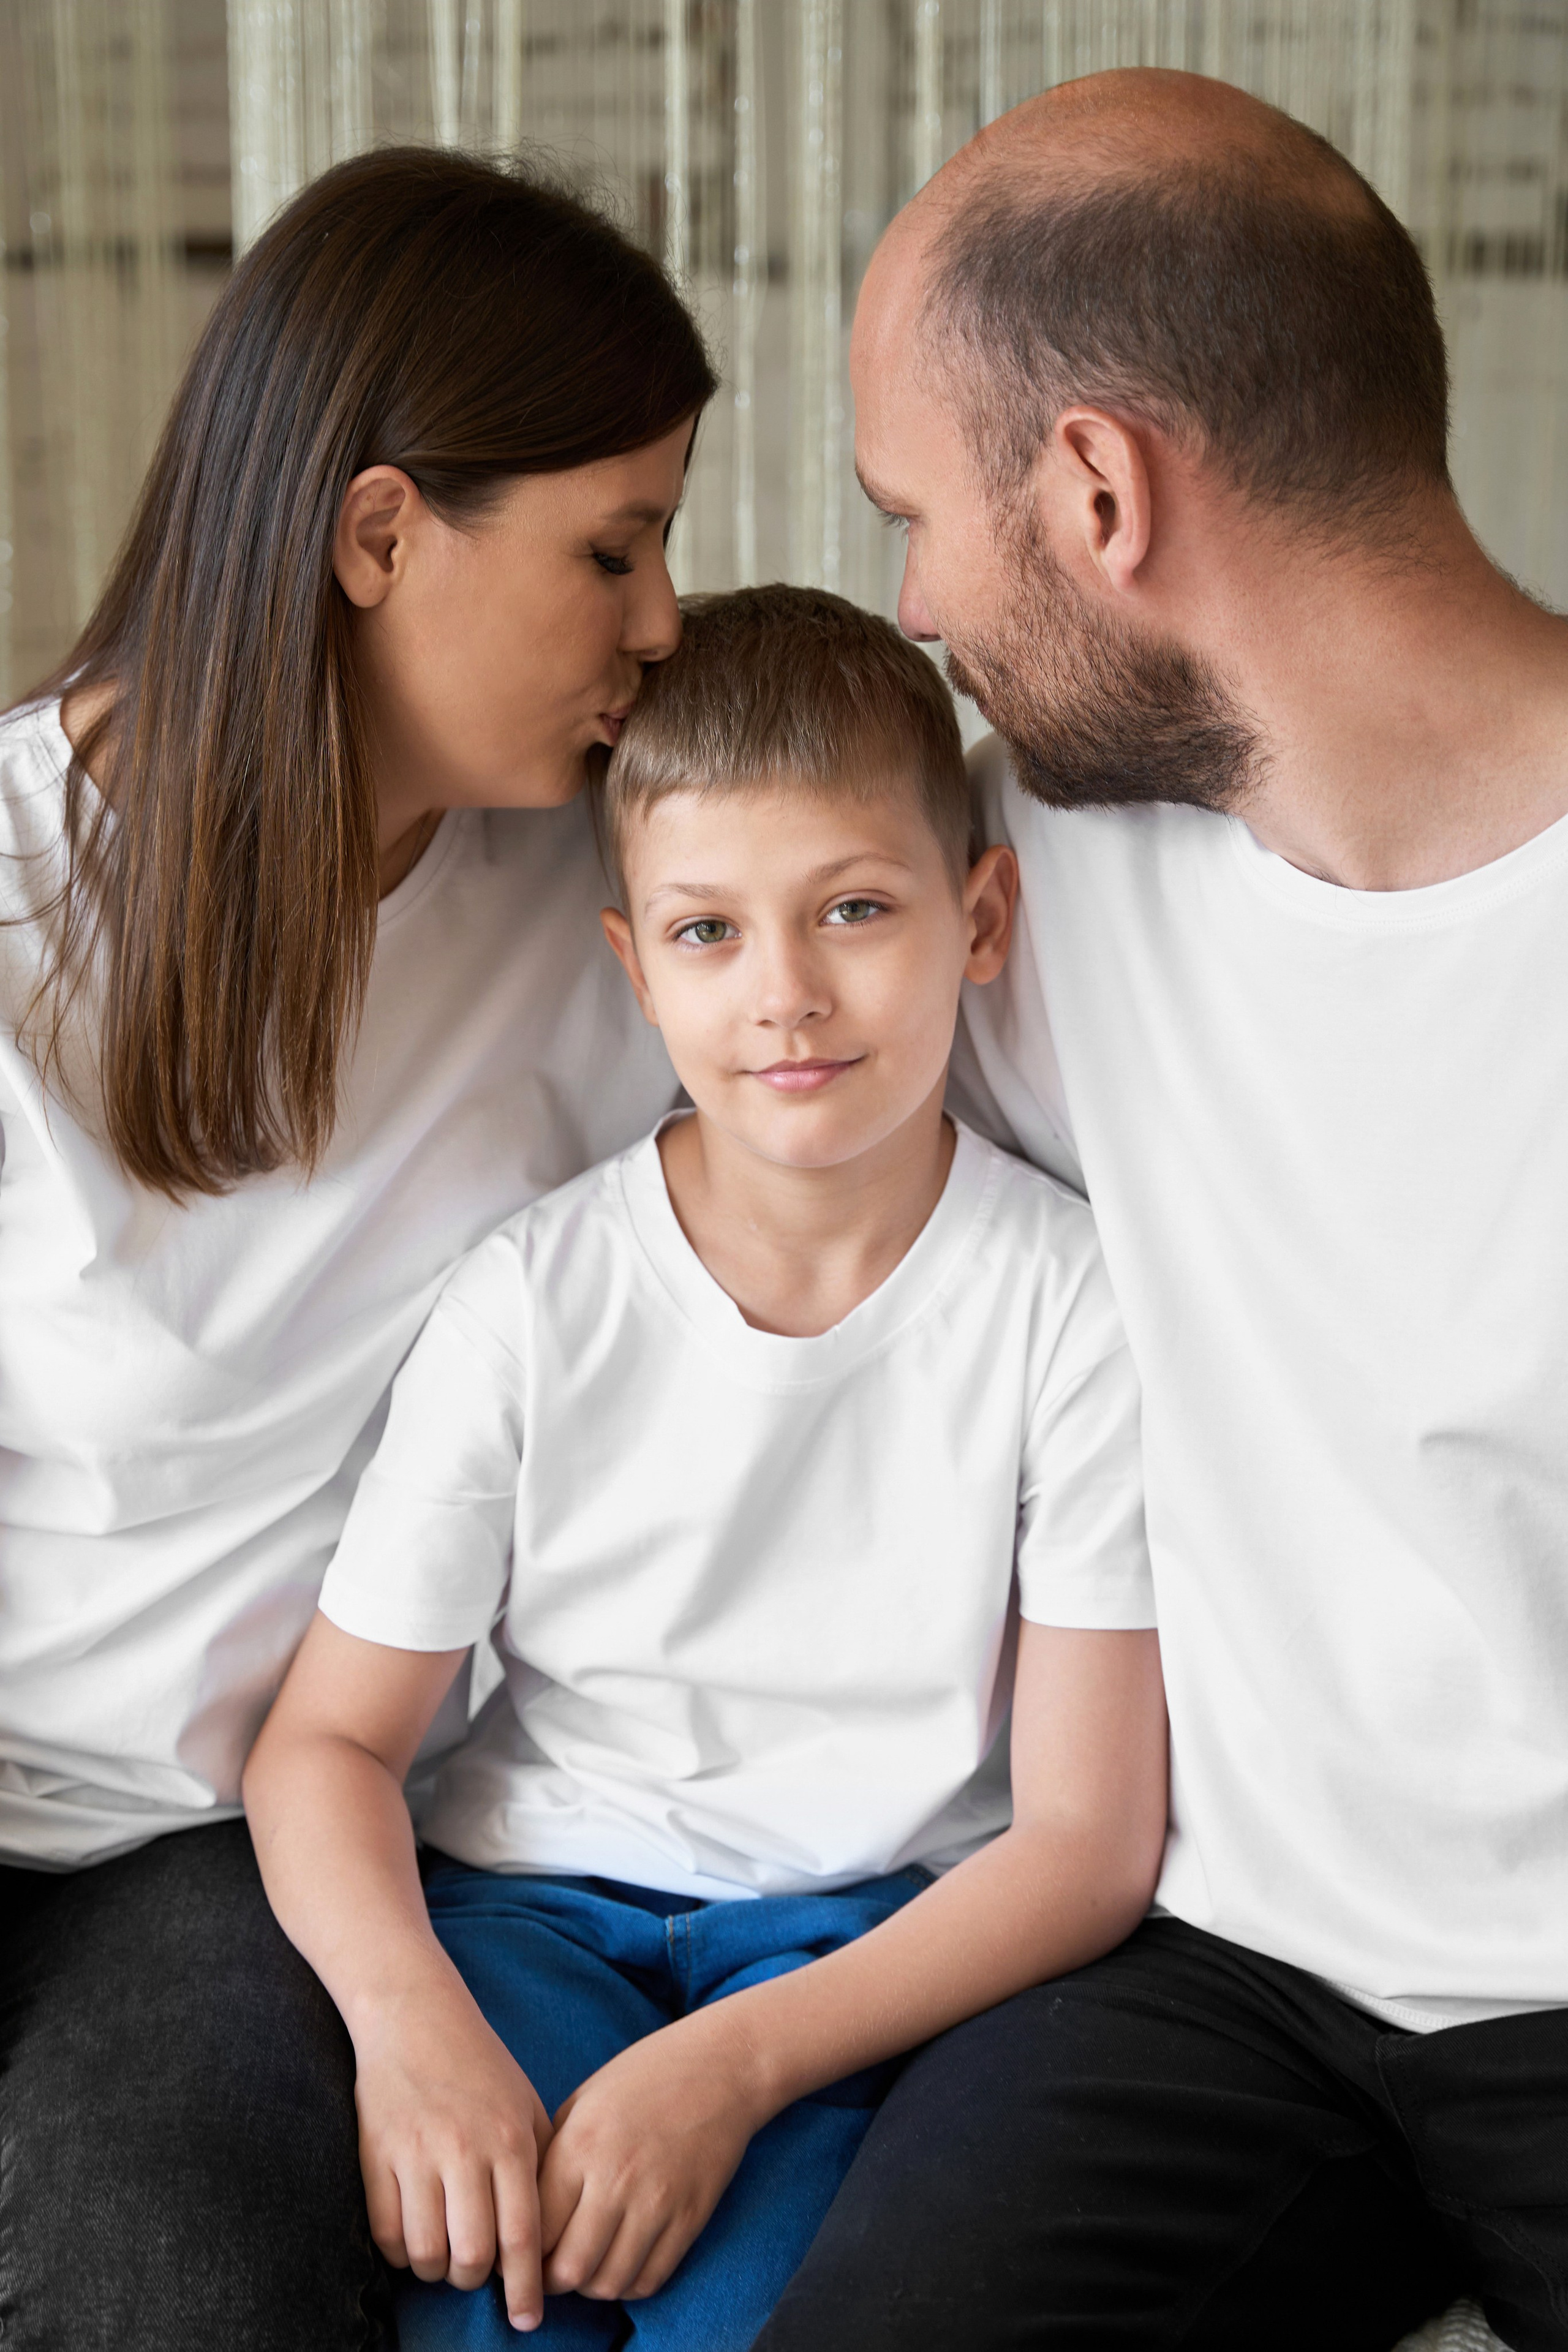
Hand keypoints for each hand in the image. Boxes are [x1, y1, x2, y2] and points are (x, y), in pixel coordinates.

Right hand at [353, 1983, 554, 2332]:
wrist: (416, 2016)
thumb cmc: (480, 2067)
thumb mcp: (527, 2105)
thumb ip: (540, 2166)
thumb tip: (546, 2239)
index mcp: (511, 2140)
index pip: (522, 2238)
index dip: (525, 2291)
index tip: (528, 2321)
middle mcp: (465, 2150)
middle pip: (472, 2256)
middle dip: (475, 2280)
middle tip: (476, 2272)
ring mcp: (416, 2153)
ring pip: (426, 2253)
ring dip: (436, 2269)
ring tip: (444, 2255)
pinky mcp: (374, 2155)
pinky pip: (385, 2234)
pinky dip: (399, 2252)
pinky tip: (413, 2236)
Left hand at [538, 2009, 768, 2302]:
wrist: (721, 2066)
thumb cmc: (645, 2076)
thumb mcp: (584, 2100)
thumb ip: (553, 2155)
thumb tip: (527, 2211)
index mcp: (580, 2145)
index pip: (535, 2230)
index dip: (522, 2252)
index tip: (524, 2252)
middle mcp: (616, 2179)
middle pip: (568, 2269)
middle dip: (552, 2281)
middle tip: (551, 2270)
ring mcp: (657, 2201)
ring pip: (609, 2283)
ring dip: (591, 2285)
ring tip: (588, 2266)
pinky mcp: (691, 2217)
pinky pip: (651, 2279)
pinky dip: (629, 2284)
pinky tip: (623, 2262)